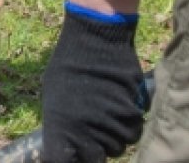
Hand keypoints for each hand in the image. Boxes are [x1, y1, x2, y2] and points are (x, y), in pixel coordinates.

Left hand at [41, 9, 147, 162]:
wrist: (95, 39)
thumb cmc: (70, 64)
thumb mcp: (54, 96)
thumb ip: (60, 125)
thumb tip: (65, 144)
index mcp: (62, 128)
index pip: (63, 160)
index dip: (71, 158)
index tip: (75, 153)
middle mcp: (87, 131)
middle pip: (97, 158)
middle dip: (96, 150)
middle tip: (95, 134)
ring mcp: (111, 122)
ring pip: (119, 146)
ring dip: (115, 136)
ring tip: (109, 116)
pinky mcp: (132, 111)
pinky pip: (134, 129)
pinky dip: (130, 123)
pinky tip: (122, 107)